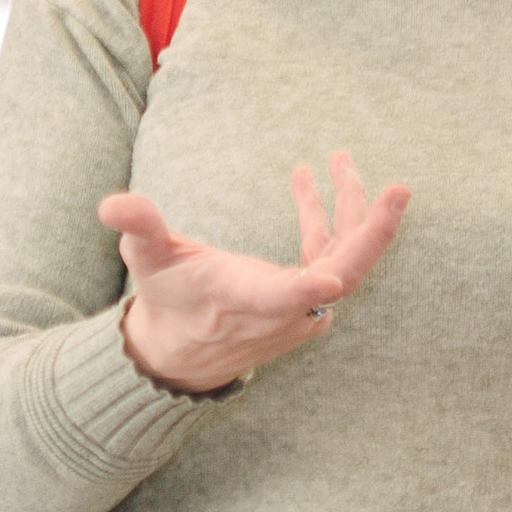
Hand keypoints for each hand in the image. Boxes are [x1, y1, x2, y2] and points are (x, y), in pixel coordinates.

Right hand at [102, 149, 410, 394]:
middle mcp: (283, 310)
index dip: (306, 290)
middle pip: (342, 273)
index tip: (332, 280)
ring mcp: (302, 308)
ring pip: (344, 258)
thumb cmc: (166, 300)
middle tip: (399, 189)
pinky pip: (330, 255)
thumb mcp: (145, 262)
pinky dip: (327, 218)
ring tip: (339, 159)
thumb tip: (112, 204)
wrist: (183, 353)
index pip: (280, 299)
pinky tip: (306, 180)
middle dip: (373, 230)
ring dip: (350, 209)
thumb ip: (138, 228)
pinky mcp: (307, 300)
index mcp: (245, 301)